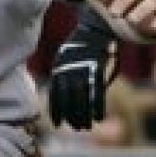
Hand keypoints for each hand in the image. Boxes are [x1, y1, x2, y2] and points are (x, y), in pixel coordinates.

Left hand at [49, 5, 114, 128]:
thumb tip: (65, 94)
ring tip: (86, 127)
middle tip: (76, 129)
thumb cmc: (80, 44)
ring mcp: (82, 70)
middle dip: (72, 116)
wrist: (94, 28)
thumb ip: (65, 75)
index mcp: (59, 69)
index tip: (57, 123)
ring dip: (84, 115)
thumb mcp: (66, 58)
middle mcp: (68, 71)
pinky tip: (99, 118)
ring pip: (82, 99)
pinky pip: (97, 93)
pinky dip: (98, 107)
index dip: (56, 110)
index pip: (55, 94)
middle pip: (69, 99)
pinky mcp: (97, 70)